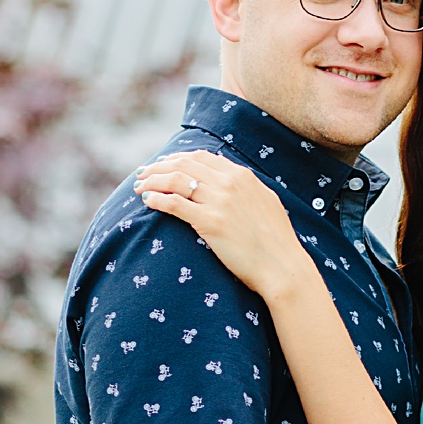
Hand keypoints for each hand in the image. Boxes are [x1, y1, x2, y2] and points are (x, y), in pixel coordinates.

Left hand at [135, 150, 312, 301]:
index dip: (178, 159)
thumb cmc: (276, 242)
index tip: (163, 165)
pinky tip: (147, 201)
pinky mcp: (210, 222)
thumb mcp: (265, 202)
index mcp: (242, 176)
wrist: (282, 266)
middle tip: (143, 174)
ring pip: (175, 180)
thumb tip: (234, 181)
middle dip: (159, 167)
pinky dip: (157, 199)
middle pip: (184, 164)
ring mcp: (219, 201)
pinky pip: (175, 204)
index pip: (201, 157)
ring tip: (140, 187)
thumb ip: (247, 188)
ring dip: (153, 181)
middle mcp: (229, 183)